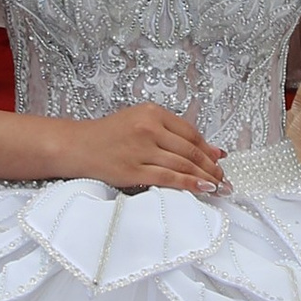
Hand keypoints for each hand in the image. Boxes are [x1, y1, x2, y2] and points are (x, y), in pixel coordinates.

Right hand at [72, 102, 223, 195]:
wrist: (76, 146)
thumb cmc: (107, 135)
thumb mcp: (138, 121)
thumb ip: (169, 132)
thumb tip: (208, 149)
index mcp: (151, 112)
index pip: (190, 132)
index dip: (208, 148)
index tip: (220, 160)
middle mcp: (148, 128)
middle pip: (190, 149)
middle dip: (211, 166)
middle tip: (224, 177)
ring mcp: (141, 150)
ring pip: (182, 164)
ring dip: (205, 177)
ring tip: (218, 186)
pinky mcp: (133, 170)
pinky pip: (168, 178)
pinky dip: (189, 184)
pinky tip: (203, 188)